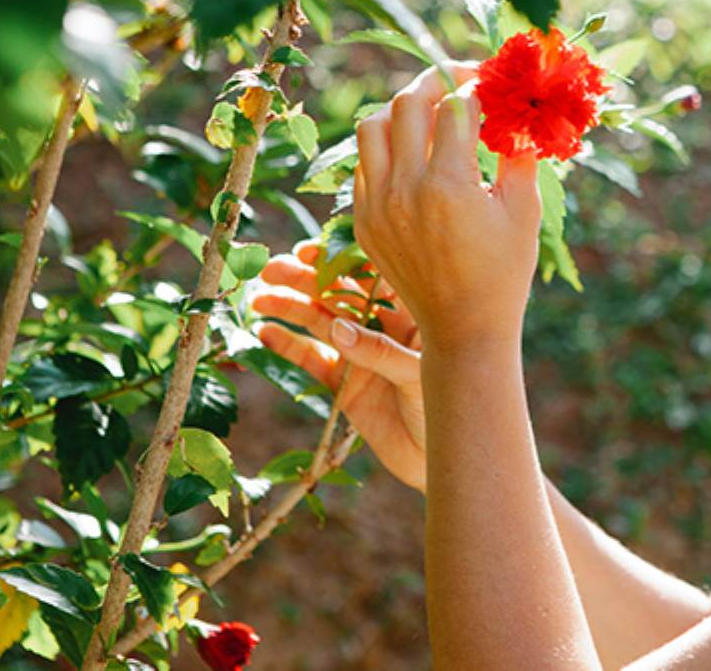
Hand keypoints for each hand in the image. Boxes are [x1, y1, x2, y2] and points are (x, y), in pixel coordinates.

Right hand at [251, 240, 426, 492]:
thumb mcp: (421, 374)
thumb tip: (337, 329)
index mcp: (414, 309)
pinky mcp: (344, 383)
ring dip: (290, 306)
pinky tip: (265, 332)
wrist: (441, 458)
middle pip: (341, 292)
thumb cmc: (451, 407)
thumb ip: (380, 352)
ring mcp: (362, 352)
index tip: (308, 252)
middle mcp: (385, 324)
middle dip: (306, 279)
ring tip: (260, 299)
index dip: (340, 260)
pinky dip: (288, 345)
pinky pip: (312, 358)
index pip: (374, 273)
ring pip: (321, 321)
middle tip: (272, 269)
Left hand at [353, 63, 542, 350]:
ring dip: (399, 109)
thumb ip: (518, 156)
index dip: (475, 85)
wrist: (463, 329)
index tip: (488, 82)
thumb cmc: (504, 272)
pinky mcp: (363, 220)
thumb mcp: (523, 211)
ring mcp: (378, 205)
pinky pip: (363, 164)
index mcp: (450, 185)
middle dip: (434, 82)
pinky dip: (384, 148)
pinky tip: (410, 153)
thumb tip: (519, 115)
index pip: (455, 105)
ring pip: (372, 126)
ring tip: (426, 112)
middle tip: (456, 81)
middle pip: (407, 103)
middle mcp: (406, 189)